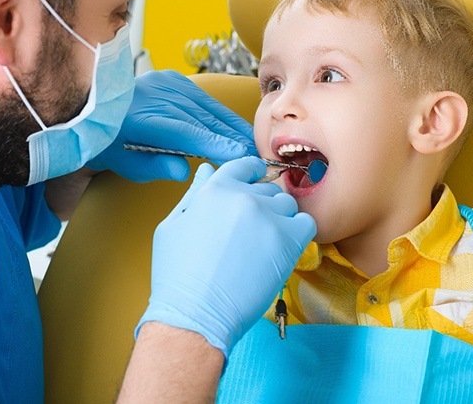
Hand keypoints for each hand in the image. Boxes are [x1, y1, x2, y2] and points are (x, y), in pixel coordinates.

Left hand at [86, 70, 257, 181]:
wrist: (95, 108)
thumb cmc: (111, 142)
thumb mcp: (125, 163)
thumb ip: (155, 166)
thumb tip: (184, 170)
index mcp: (139, 117)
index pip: (183, 131)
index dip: (213, 143)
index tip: (238, 155)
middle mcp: (155, 95)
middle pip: (200, 118)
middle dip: (230, 137)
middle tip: (255, 156)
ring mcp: (164, 83)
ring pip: (206, 107)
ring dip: (231, 125)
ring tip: (252, 143)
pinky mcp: (172, 79)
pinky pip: (203, 99)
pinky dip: (220, 113)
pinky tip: (236, 127)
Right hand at [136, 157, 315, 356]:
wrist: (195, 314)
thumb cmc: (177, 276)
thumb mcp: (172, 226)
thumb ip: (193, 194)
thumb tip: (207, 171)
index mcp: (215, 189)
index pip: (244, 165)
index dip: (252, 172)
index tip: (256, 181)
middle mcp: (244, 197)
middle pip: (268, 188)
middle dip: (262, 204)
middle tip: (251, 231)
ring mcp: (268, 218)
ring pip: (288, 205)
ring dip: (280, 218)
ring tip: (265, 243)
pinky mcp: (288, 241)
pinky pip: (307, 224)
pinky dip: (299, 233)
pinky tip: (283, 249)